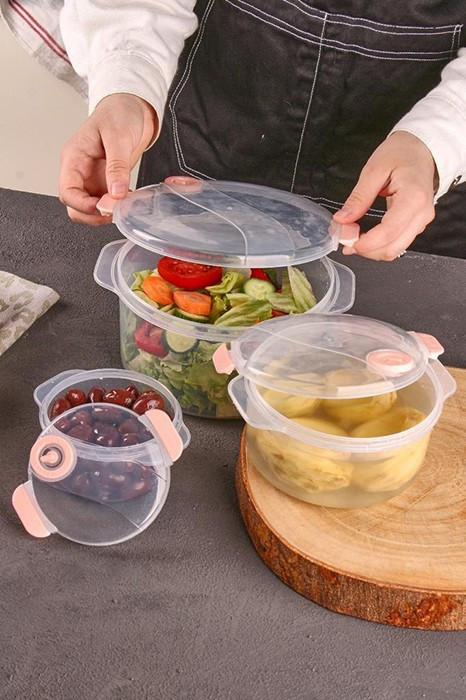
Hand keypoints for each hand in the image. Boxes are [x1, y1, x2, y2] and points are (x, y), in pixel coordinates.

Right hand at [59, 94, 157, 224]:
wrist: (133, 107)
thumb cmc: (119, 113)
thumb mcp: (119, 137)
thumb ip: (117, 167)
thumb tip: (116, 193)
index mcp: (74, 158)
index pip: (67, 192)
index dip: (83, 205)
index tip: (104, 207)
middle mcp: (80, 171)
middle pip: (75, 206)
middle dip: (93, 214)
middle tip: (116, 211)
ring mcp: (92, 178)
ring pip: (89, 209)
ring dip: (105, 214)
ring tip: (124, 206)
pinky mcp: (106, 182)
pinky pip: (105, 203)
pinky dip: (115, 208)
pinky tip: (128, 201)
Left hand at [333, 131, 437, 260]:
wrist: (421, 148)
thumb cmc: (401, 153)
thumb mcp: (374, 170)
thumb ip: (358, 198)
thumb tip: (342, 220)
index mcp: (413, 198)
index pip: (389, 232)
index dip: (365, 243)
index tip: (345, 239)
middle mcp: (422, 214)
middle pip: (392, 248)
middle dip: (366, 249)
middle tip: (344, 238)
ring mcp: (421, 221)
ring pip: (395, 250)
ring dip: (371, 250)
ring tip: (352, 237)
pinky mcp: (416, 225)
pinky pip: (397, 243)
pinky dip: (379, 245)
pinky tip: (365, 237)